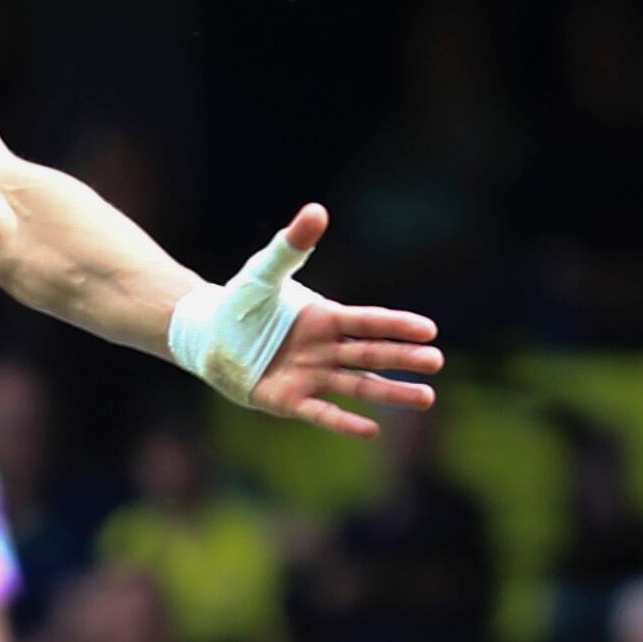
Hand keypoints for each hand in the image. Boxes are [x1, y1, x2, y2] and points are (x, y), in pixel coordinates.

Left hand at [234, 209, 444, 438]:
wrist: (206, 334)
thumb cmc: (241, 301)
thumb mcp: (265, 271)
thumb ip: (291, 246)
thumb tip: (316, 210)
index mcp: (325, 318)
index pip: (368, 322)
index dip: (397, 325)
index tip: (429, 330)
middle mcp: (324, 349)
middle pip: (371, 354)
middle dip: (404, 359)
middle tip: (436, 363)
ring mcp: (310, 376)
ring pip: (358, 385)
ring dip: (390, 392)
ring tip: (425, 398)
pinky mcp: (288, 400)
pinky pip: (321, 413)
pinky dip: (345, 423)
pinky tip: (372, 431)